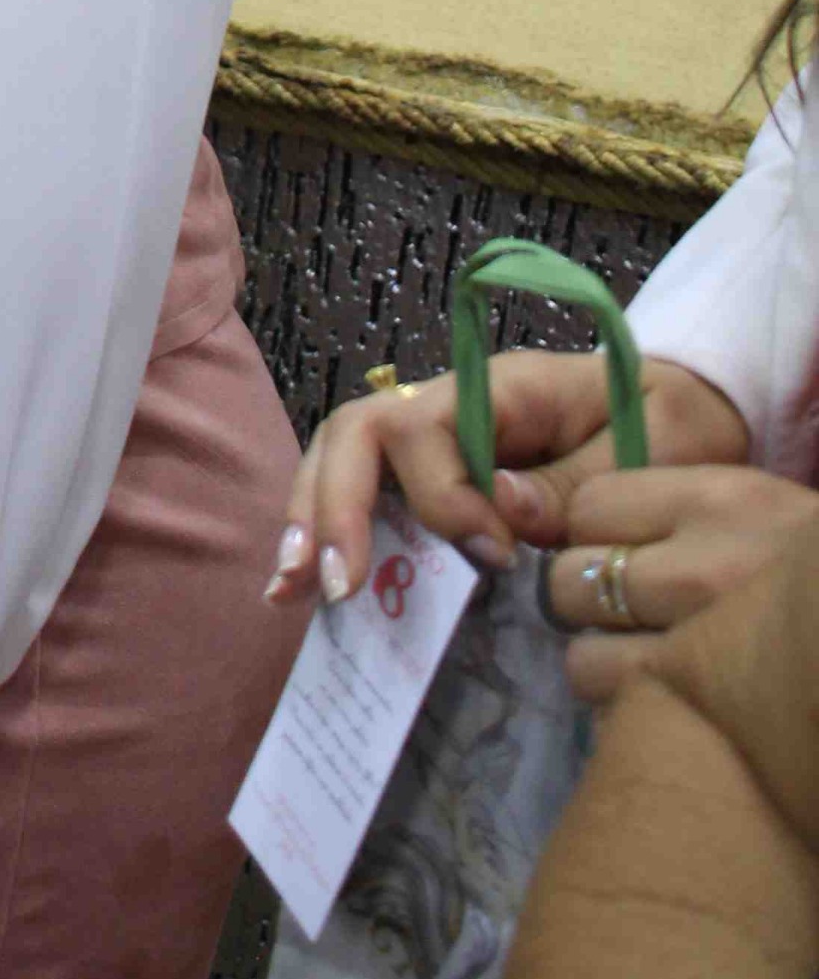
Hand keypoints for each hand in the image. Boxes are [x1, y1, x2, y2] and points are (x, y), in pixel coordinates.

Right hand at [271, 349, 748, 609]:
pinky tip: (299, 588)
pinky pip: (361, 489)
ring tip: (292, 591)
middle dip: (336, 507)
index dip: (445, 499)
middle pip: (358, 432)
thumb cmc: (671, 424)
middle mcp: (450, 403)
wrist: (686, 410)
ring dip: (311, 520)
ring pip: (342, 456)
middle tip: (339, 586)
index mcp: (500, 387)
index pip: (428, 430)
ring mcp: (434, 436)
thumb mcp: (648, 451)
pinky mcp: (432, 473)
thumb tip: (503, 513)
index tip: (496, 558)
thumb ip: (573, 484)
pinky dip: (324, 532)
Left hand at [544, 462, 818, 702]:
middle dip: (585, 606)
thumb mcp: (767, 515)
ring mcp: (710, 644)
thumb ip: (676, 515)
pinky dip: (633, 724)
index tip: (616, 557)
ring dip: (604, 673)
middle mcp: (708, 564)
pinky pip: (623, 720)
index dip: (589, 536)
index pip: (589, 504)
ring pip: (583, 662)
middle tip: (628, 622)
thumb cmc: (817, 580)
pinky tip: (679, 718)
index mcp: (724, 499)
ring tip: (652, 677)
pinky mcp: (717, 713)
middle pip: (569, 581)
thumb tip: (553, 517)